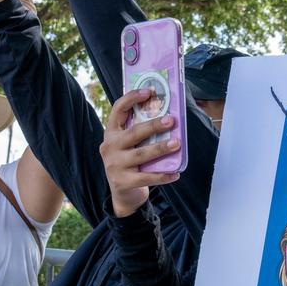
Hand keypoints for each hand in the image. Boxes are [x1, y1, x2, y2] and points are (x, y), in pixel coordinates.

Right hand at [100, 88, 180, 216]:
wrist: (122, 193)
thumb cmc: (131, 162)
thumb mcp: (128, 144)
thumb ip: (139, 131)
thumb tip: (167, 115)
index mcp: (111, 132)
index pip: (118, 109)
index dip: (132, 98)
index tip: (149, 92)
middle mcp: (109, 146)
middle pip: (134, 133)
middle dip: (154, 126)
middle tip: (172, 121)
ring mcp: (114, 165)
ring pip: (141, 154)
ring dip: (161, 148)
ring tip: (177, 144)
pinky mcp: (123, 182)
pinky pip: (146, 177)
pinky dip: (163, 175)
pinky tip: (176, 173)